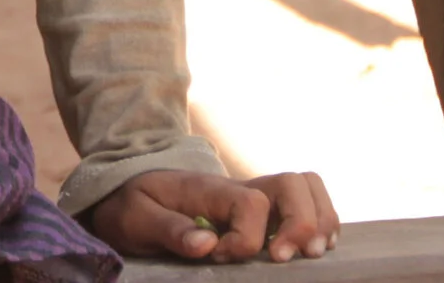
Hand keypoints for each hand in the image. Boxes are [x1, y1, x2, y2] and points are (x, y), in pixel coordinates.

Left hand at [89, 169, 338, 262]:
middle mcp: (236, 188)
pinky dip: (319, 222)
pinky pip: (303, 204)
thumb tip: (208, 245)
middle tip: (285, 259)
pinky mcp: (258, 213)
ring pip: (305, 188)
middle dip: (302, 223)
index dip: (246, 238)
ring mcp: (252, 198)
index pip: (249, 204)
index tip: (220, 257)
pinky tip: (310, 248)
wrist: (123, 193)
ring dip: (320, 220)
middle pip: (292, 184)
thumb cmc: (128, 206)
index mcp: (207, 188)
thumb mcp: (134, 219)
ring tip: (310, 254)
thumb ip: (168, 230)